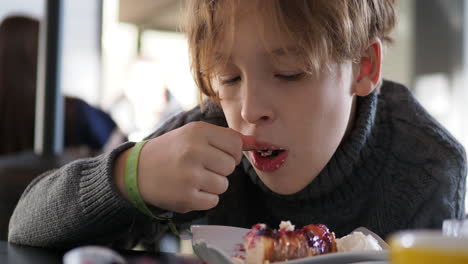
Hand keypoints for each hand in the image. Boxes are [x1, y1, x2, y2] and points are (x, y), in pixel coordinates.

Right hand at [115, 121, 252, 213]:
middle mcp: (194, 151)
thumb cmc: (171, 151)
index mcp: (197, 132)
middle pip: (231, 165)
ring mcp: (190, 176)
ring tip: (193, 178)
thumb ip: (224, 138)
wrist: (136, 171)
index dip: (232, 152)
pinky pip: (213, 201)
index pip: (236, 143)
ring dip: (213, 184)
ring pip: (224, 184)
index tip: (220, 154)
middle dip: (221, 168)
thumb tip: (255, 142)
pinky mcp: (186, 198)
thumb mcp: (193, 135)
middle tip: (201, 166)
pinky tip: (189, 189)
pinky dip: (204, 198)